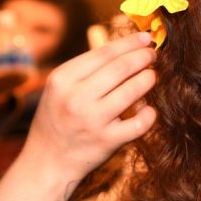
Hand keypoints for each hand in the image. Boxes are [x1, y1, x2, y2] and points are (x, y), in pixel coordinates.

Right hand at [22, 32, 156, 180]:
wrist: (46, 162)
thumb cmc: (58, 119)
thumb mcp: (60, 89)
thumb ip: (86, 69)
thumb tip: (125, 48)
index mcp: (62, 79)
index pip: (104, 53)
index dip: (129, 43)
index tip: (146, 38)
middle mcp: (75, 98)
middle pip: (121, 68)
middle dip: (143, 57)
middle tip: (153, 55)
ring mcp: (92, 120)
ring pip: (132, 92)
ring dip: (148, 80)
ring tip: (153, 76)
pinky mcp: (107, 141)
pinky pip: (139, 124)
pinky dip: (149, 114)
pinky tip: (150, 109)